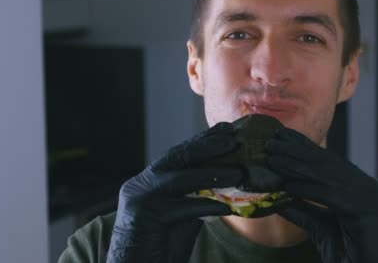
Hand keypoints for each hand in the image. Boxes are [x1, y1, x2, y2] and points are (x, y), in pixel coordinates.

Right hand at [106, 122, 242, 262]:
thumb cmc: (160, 248)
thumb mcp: (182, 217)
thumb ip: (196, 197)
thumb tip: (227, 183)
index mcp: (149, 180)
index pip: (180, 154)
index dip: (204, 140)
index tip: (227, 129)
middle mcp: (140, 183)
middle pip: (178, 156)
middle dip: (208, 146)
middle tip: (234, 139)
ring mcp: (139, 197)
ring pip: (180, 178)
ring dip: (213, 174)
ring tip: (239, 173)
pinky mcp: (142, 215)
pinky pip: (181, 207)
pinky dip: (206, 205)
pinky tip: (226, 207)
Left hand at [266, 127, 377, 262]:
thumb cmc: (352, 256)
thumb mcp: (321, 228)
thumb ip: (303, 210)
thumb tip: (278, 196)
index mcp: (362, 188)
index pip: (328, 162)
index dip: (303, 147)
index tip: (280, 137)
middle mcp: (369, 188)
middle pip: (327, 165)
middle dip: (296, 151)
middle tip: (271, 141)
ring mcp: (372, 198)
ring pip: (327, 176)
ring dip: (296, 165)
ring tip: (273, 157)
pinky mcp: (369, 211)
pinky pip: (332, 196)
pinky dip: (309, 189)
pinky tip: (288, 185)